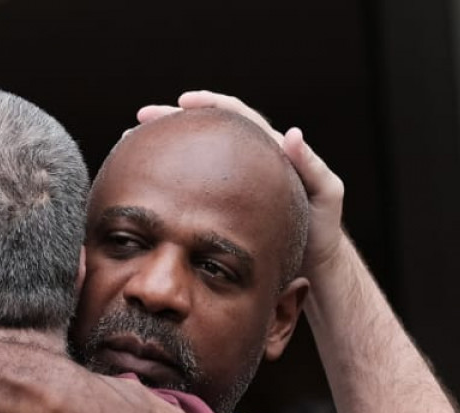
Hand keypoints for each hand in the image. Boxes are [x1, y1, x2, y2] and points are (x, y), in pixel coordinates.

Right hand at [136, 90, 345, 273]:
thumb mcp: (326, 195)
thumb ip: (311, 165)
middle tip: (141, 118)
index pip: (236, 115)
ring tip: (133, 143)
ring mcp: (233, 185)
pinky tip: (149, 186)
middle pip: (205, 131)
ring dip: (164, 148)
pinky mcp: (224, 208)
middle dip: (172, 119)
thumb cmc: (322, 229)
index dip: (210, 104)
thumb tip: (292, 134)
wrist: (314, 264)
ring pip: (194, 158)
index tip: (183, 101)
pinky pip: (194, 188)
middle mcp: (246, 163)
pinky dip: (171, 181)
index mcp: (269, 150)